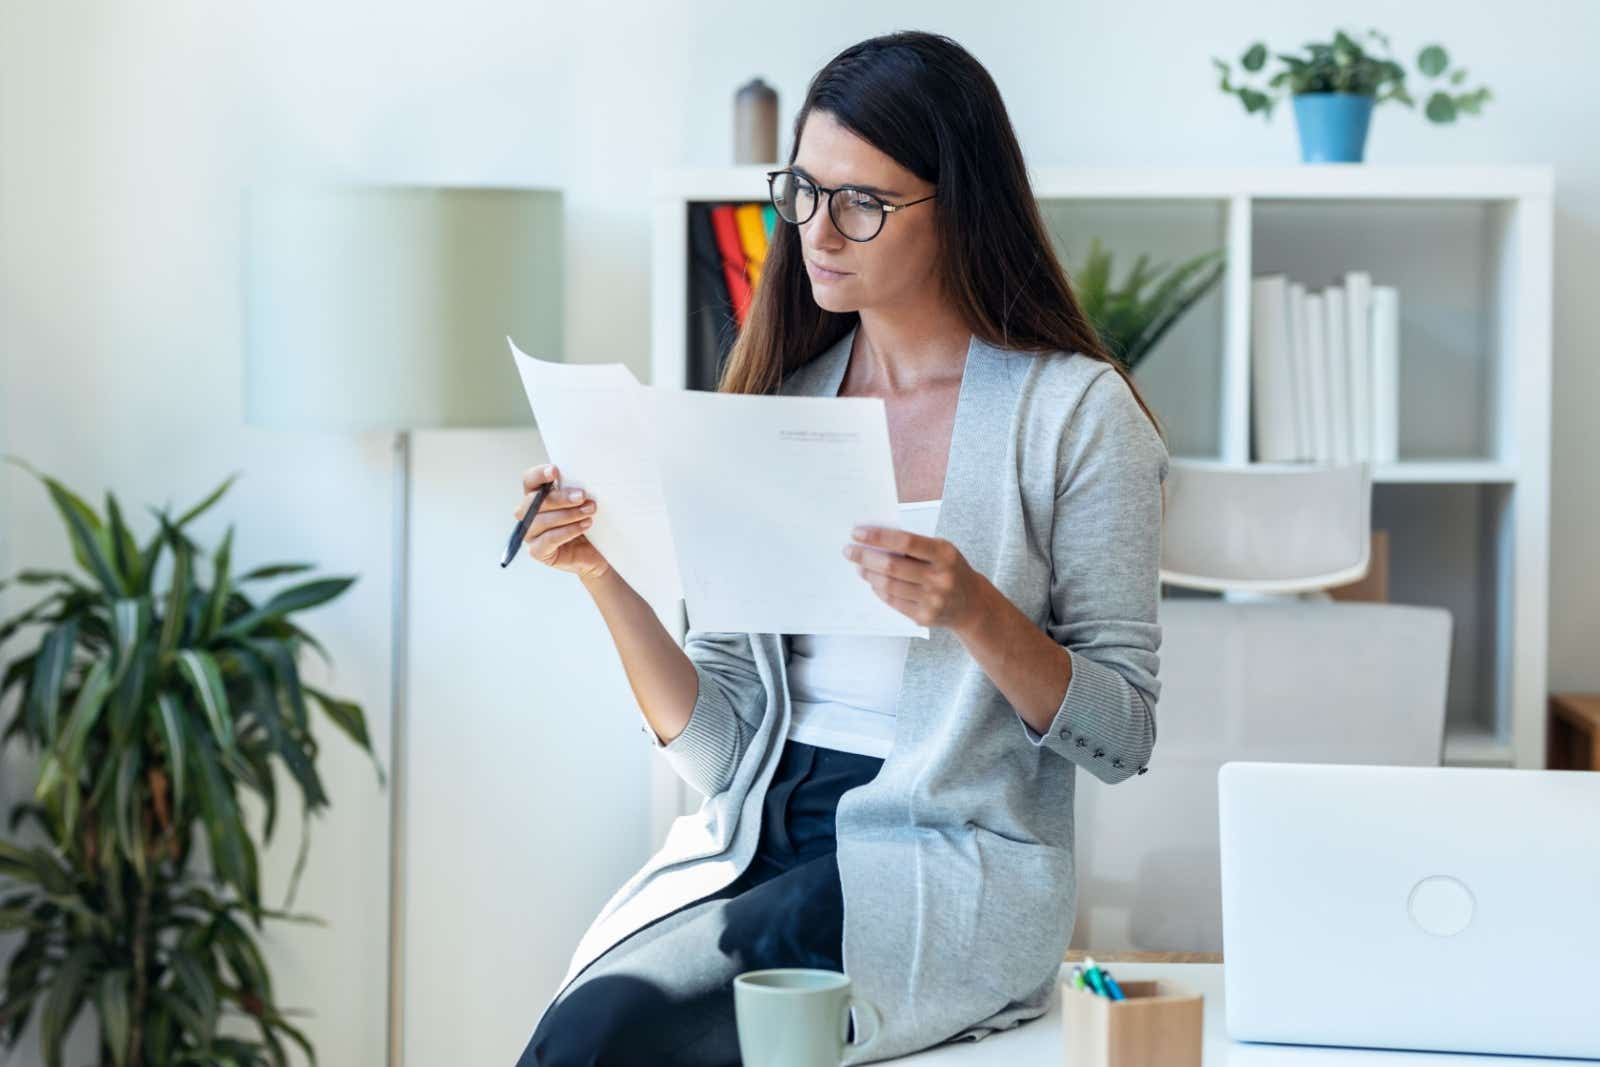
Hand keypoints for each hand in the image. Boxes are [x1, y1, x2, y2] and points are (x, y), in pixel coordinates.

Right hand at [516, 463, 610, 580]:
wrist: (597, 552)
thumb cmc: (587, 523)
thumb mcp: (582, 502)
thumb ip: (574, 490)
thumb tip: (580, 481)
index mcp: (536, 496)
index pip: (529, 480)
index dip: (539, 474)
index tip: (555, 471)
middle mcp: (529, 514)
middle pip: (533, 501)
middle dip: (559, 497)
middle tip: (582, 496)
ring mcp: (531, 534)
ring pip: (541, 520)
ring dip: (568, 514)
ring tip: (588, 511)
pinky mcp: (538, 551)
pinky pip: (548, 539)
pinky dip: (567, 531)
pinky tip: (584, 526)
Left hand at [842, 524, 986, 630]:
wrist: (972, 604)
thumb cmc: (951, 570)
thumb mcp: (941, 551)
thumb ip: (913, 547)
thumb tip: (875, 542)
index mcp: (944, 554)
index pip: (905, 542)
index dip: (878, 537)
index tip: (857, 533)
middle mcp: (940, 578)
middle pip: (891, 566)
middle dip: (865, 557)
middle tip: (849, 551)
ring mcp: (932, 600)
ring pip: (888, 585)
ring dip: (869, 574)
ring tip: (860, 566)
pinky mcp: (923, 616)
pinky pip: (892, 601)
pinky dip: (879, 590)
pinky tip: (873, 582)